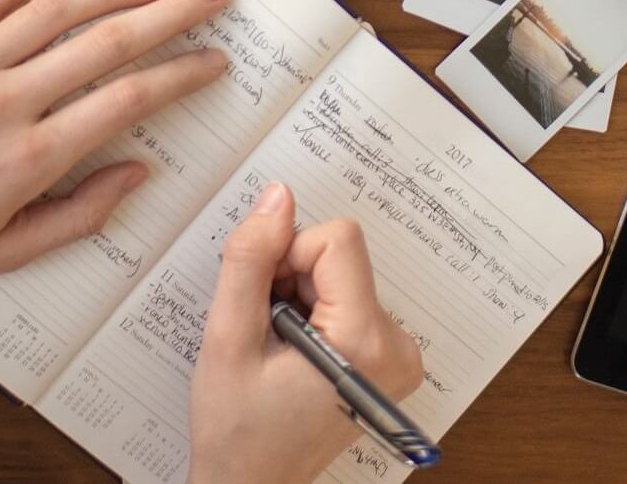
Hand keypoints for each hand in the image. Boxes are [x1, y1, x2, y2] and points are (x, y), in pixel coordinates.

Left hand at [0, 0, 230, 306]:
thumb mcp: (7, 253)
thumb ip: (80, 214)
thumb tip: (139, 172)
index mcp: (28, 160)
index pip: (127, 100)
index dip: (181, 75)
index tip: (214, 61)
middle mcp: (2, 103)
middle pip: (107, 42)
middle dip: (171, 13)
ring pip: (57, 9)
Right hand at [189, 183, 424, 483]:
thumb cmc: (237, 429)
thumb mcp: (228, 339)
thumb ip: (250, 260)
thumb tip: (277, 197)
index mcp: (366, 341)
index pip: (338, 240)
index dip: (287, 256)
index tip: (264, 301)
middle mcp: (398, 346)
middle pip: (341, 256)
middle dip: (291, 279)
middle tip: (266, 332)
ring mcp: (398, 354)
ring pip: (341, 274)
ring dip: (299, 297)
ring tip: (277, 349)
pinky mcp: (388, 357)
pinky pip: (349, 298)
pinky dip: (314, 312)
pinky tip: (293, 354)